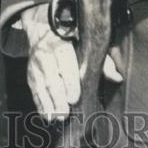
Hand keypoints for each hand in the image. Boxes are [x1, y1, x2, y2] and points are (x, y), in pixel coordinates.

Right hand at [21, 2, 122, 120]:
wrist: (43, 30)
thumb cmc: (72, 40)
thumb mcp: (88, 45)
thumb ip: (103, 61)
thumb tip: (117, 77)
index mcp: (62, 45)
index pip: (65, 64)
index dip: (69, 82)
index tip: (74, 98)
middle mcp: (46, 55)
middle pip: (51, 79)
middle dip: (57, 98)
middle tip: (65, 114)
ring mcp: (36, 66)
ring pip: (40, 87)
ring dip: (48, 104)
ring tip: (57, 117)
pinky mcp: (30, 75)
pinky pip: (34, 91)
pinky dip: (39, 104)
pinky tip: (46, 115)